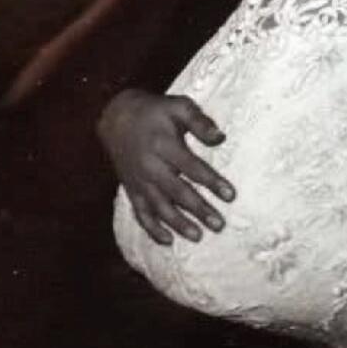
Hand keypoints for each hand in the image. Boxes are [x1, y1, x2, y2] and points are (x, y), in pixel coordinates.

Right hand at [98, 88, 234, 245]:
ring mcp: (139, 181)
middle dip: (199, 209)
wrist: (116, 117)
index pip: (192, 168)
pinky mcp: (131, 189)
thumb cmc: (156, 111)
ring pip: (159, 207)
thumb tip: (220, 137)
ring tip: (198, 236)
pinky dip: (152, 229)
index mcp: (164, 146)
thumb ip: (199, 121)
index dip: (212, 182)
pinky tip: (168, 241)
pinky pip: (140, 213)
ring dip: (179, 223)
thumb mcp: (179, 106)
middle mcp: (150, 166)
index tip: (230, 196)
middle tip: (219, 225)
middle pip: (177, 192)